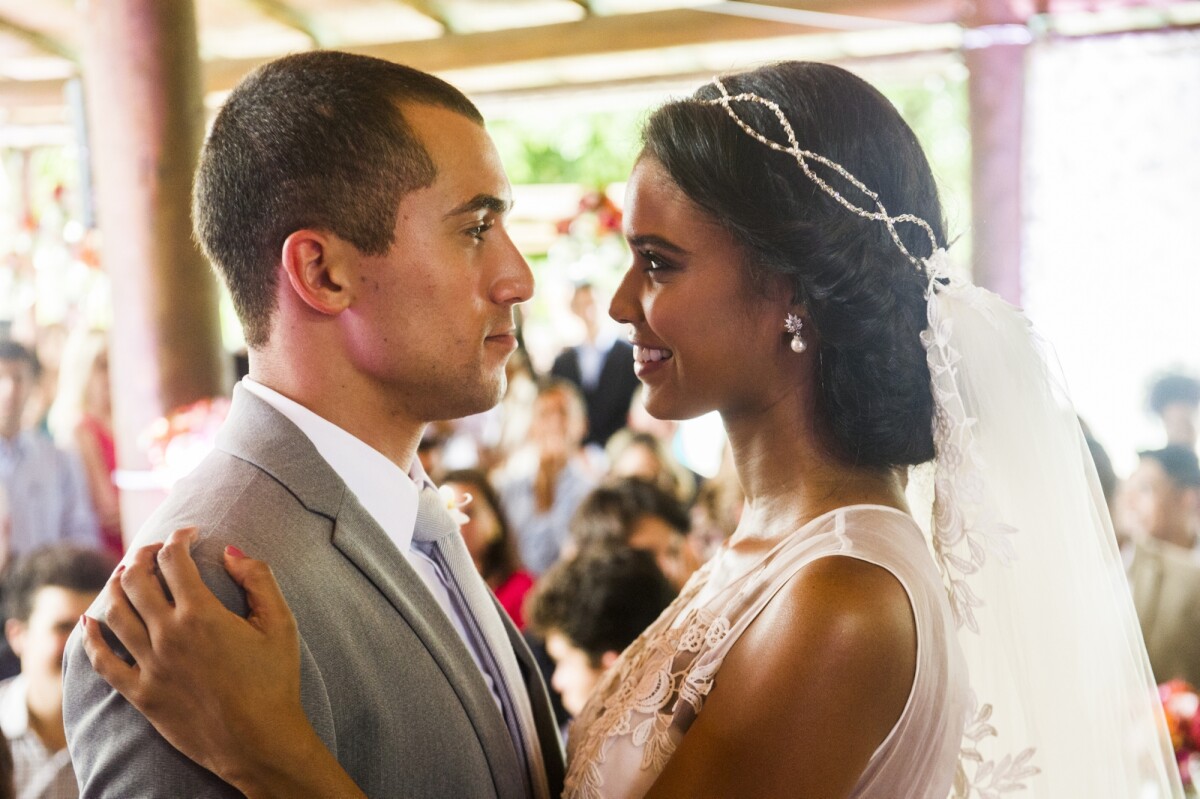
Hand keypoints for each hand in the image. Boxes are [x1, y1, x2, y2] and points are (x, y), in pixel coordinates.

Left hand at [81, 528, 362, 798]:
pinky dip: (91, 637)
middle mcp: (168, 634)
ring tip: (126, 576)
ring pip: (114, 612)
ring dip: (116, 586)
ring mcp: (149, 665)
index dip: (178, 537)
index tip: (188, 533)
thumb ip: (258, 579)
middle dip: (143, 554)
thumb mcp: (280, 623)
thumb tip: (231, 550)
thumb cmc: (276, 681)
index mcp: (202, 614)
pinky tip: (91, 622)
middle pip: (136, 578)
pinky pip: (102, 661)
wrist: (259, 741)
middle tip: (155, 550)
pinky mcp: (140, 694)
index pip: (174, 559)